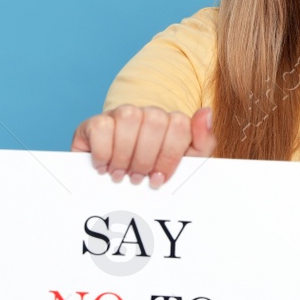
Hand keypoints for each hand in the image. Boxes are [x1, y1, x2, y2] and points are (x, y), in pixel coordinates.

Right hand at [71, 105, 214, 188]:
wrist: (113, 187)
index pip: (179, 124)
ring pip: (129, 117)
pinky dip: (104, 151)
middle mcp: (146, 114)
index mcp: (170, 122)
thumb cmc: (152, 175)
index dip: (170, 156)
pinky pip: (101, 126)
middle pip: (155, 120)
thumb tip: (206, 112)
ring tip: (121, 174)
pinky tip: (104, 166)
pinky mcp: (94, 123)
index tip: (159, 178)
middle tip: (138, 178)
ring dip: (126, 154)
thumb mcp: (184, 165)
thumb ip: (202, 142)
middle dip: (147, 157)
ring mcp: (119, 116)